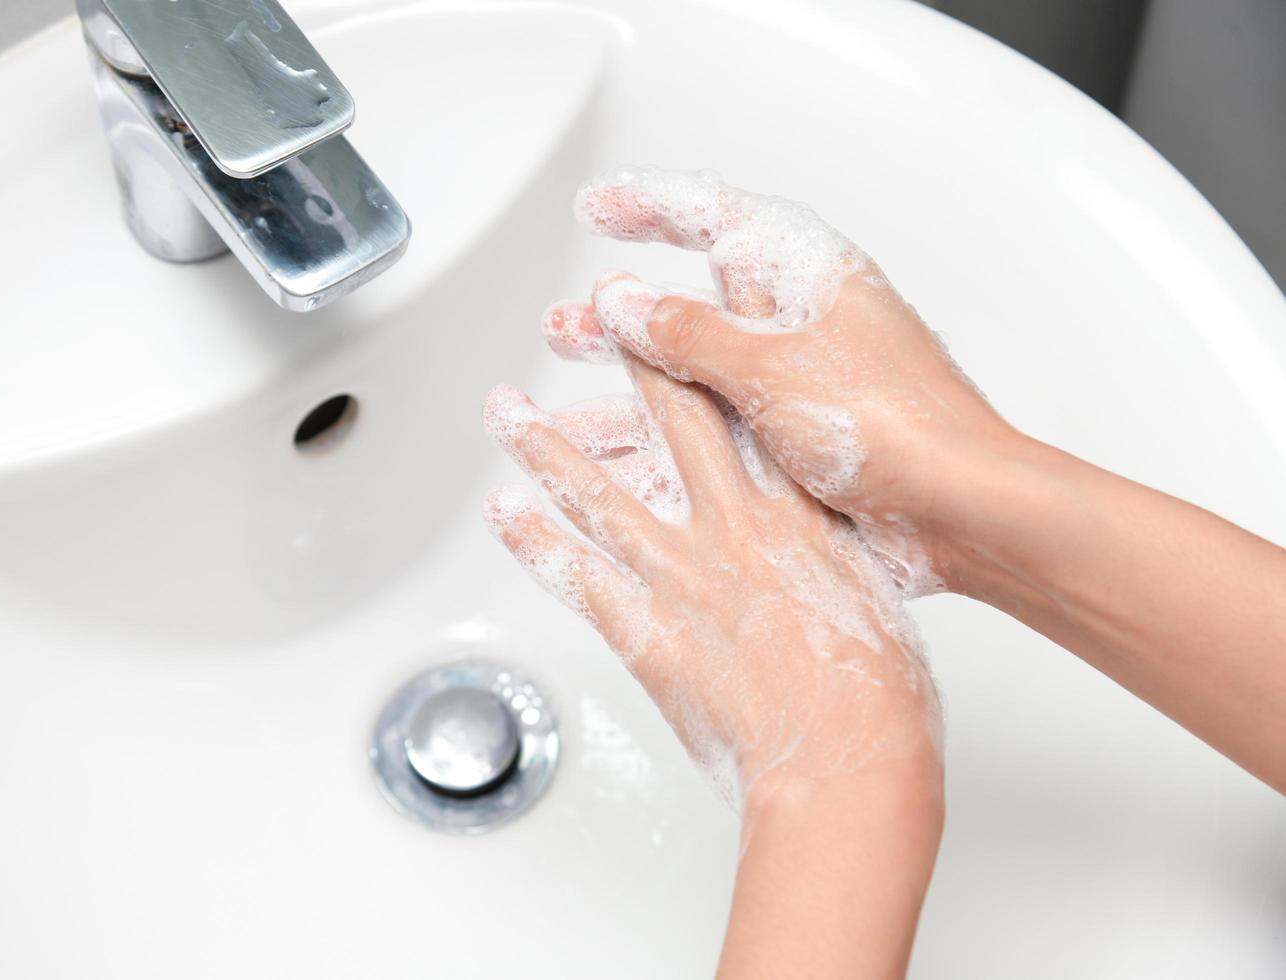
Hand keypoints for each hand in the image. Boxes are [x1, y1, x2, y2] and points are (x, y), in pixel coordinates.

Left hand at [481, 357, 940, 806]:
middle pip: (668, 420)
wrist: (846, 761)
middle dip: (626, 358)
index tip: (702, 299)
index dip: (721, 342)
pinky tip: (505, 512)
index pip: (750, 402)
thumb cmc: (879, 697)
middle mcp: (732, 527)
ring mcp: (680, 576)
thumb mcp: (873, 599)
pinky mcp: (644, 630)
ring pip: (595, 490)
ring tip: (504, 409)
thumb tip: (819, 546)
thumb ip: (833, 557)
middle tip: (591, 315)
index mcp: (797, 514)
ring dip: (541, 445)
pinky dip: (532, 540)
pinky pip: (572, 574)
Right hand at [545, 166, 1015, 594]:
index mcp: (808, 279)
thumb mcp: (770, 367)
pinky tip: (617, 464)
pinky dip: (663, 445)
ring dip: (630, 391)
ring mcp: (799, 388)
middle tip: (564, 327)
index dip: (652, 209)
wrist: (960, 512)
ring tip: (569, 405)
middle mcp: (802, 327)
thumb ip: (688, 333)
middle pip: (695, 307)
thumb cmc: (895, 425)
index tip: (598, 210)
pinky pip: (715, 434)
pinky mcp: (799, 445)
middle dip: (623, 320)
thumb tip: (622, 300)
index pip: (719, 219)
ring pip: (696, 379)